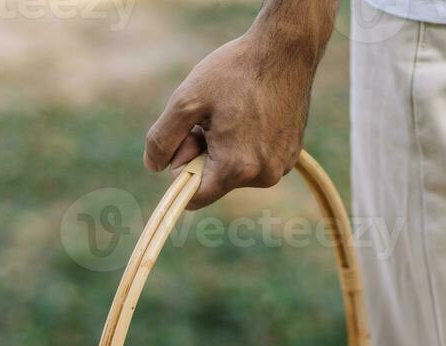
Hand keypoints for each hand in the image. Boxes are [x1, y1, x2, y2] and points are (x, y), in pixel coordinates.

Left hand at [144, 1, 334, 209]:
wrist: (286, 49)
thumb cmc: (236, 71)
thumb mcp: (187, 100)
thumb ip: (163, 139)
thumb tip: (154, 167)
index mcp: (236, 168)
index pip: (194, 197)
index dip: (182, 167)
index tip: (189, 136)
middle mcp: (263, 176)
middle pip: (215, 182)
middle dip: (205, 153)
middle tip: (213, 116)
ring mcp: (281, 167)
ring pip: (235, 171)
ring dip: (226, 147)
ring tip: (236, 111)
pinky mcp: (292, 156)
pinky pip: (255, 162)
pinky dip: (247, 143)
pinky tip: (254, 112)